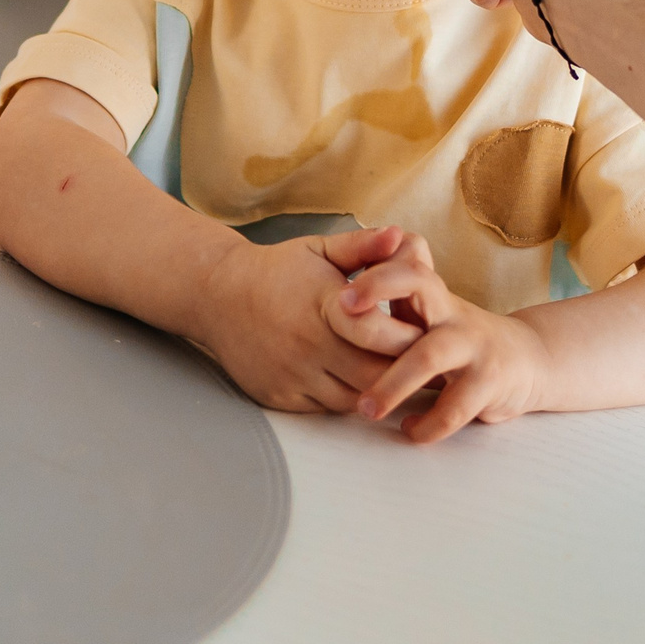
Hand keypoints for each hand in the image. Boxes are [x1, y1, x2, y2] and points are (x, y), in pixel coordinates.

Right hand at [191, 226, 425, 413]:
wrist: (217, 296)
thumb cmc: (277, 270)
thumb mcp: (319, 249)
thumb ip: (362, 245)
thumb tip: (399, 235)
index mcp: (324, 305)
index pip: (379, 333)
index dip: (409, 338)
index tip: (427, 334)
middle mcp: (308, 344)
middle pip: (373, 374)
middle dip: (403, 372)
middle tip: (424, 364)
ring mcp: (293, 374)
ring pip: (353, 398)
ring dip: (378, 390)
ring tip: (399, 377)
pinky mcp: (280, 397)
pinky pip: (327, 408)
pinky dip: (348, 400)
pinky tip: (363, 385)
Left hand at [335, 242, 551, 443]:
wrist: (528, 359)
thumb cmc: (462, 336)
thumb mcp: (434, 310)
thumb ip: (399, 292)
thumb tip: (354, 271)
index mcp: (435, 296)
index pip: (409, 266)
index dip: (377, 275)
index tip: (342, 294)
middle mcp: (453, 313)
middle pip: (421, 288)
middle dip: (378, 298)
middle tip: (339, 318)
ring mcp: (474, 346)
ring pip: (429, 357)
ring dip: (392, 384)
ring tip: (366, 409)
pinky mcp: (490, 383)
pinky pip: (455, 407)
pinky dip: (428, 424)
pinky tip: (410, 430)